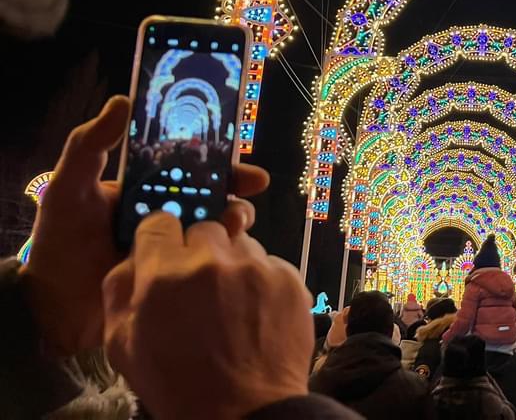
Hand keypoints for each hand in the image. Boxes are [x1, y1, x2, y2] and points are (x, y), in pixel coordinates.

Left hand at [20, 95, 269, 355]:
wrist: (53, 307)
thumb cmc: (60, 242)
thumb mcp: (70, 186)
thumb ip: (90, 144)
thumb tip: (123, 101)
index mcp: (146, 189)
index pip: (190, 168)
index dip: (219, 162)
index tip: (243, 163)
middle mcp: (166, 214)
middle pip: (213, 195)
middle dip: (238, 190)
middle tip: (253, 190)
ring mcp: (173, 246)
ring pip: (216, 227)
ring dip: (234, 219)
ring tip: (236, 224)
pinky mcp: (176, 276)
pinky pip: (207, 261)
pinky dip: (224, 253)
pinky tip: (229, 252)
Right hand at [103, 213, 312, 418]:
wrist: (244, 411)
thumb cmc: (179, 384)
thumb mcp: (123, 345)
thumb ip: (121, 289)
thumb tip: (134, 257)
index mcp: (165, 273)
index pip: (159, 221)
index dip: (160, 238)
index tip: (165, 251)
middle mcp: (212, 261)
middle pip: (203, 228)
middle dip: (198, 250)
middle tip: (199, 285)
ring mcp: (255, 267)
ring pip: (240, 244)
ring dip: (233, 264)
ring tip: (230, 305)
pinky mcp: (288, 278)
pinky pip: (270, 264)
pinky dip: (262, 281)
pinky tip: (254, 314)